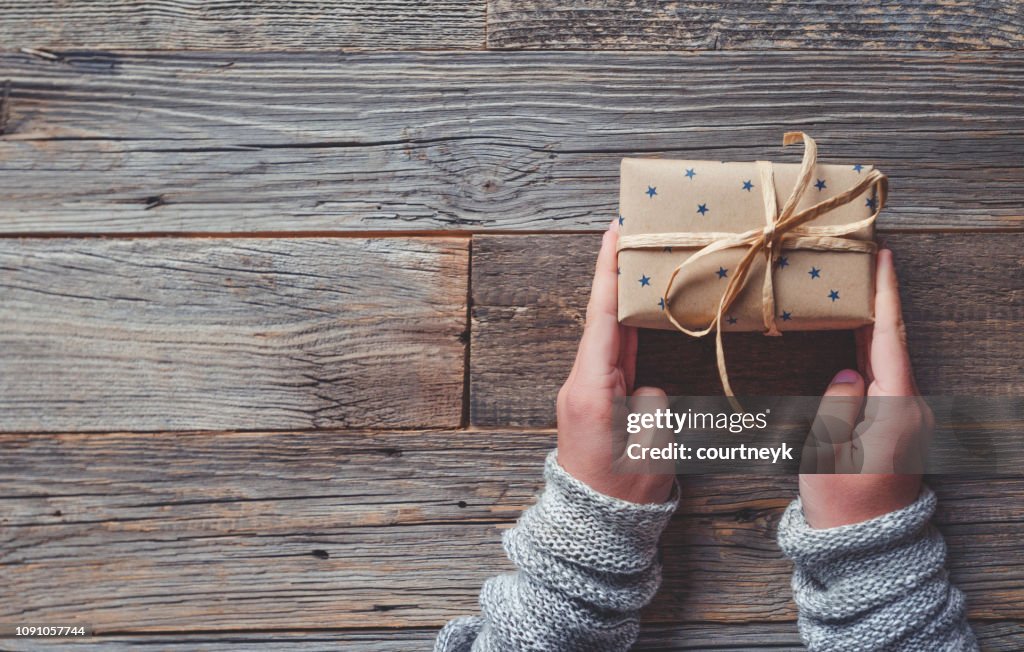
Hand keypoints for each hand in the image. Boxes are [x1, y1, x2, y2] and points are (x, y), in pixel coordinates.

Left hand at [556, 219, 674, 503]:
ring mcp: (587, 388)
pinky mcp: (597, 397)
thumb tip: (647, 385)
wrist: (593, 524)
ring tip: (644, 264)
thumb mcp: (648, 449)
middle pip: (603, 316)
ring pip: (610, 333)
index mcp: (590, 388)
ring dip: (624, 300)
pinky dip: (628, 329)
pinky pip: (616, 353)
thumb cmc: (621, 492)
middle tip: (635, 233)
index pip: (603, 317)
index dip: (610, 272)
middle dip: (618, 275)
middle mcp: (582, 381)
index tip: (615, 232)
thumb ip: (650, 404)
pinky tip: (643, 313)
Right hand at [799, 248, 930, 527]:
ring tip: (852, 290)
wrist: (863, 547)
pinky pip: (881, 377)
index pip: (889, 339)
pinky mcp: (895, 426)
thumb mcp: (827, 453)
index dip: (885, 296)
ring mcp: (906, 418)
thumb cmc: (841, 504)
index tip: (882, 258)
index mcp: (896, 410)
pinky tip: (853, 335)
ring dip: (869, 325)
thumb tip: (848, 372)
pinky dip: (867, 351)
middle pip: (891, 343)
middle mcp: (910, 408)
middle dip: (877, 302)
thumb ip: (839, 404)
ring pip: (885, 359)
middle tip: (860, 262)